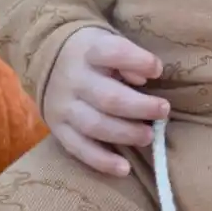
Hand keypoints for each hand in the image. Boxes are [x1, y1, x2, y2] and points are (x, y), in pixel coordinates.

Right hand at [43, 27, 169, 176]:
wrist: (48, 61)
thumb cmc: (93, 54)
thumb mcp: (108, 42)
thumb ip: (127, 57)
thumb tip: (144, 79)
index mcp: (89, 51)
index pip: (113, 53)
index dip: (138, 61)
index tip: (158, 69)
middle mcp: (73, 78)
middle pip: (108, 97)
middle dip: (140, 107)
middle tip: (163, 110)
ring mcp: (63, 106)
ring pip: (95, 125)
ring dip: (126, 134)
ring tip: (148, 136)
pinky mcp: (58, 128)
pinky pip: (79, 148)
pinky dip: (102, 161)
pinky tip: (124, 169)